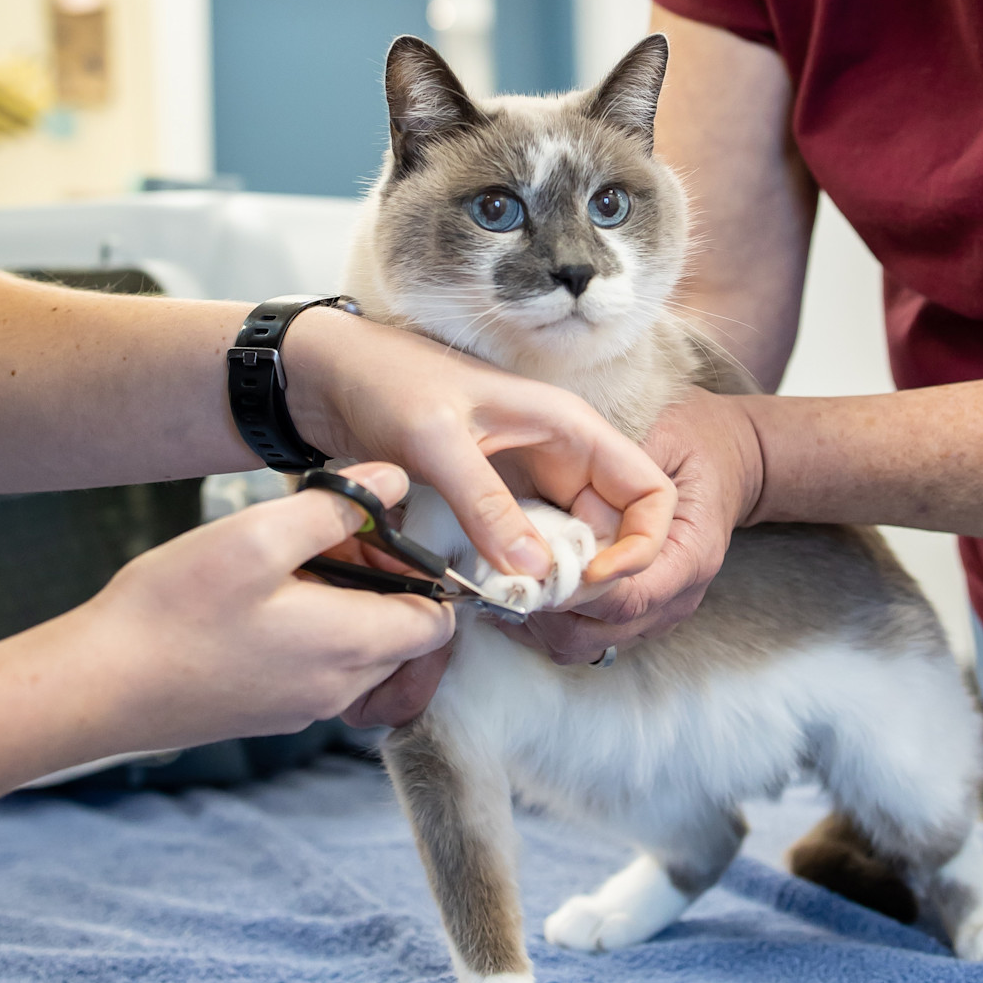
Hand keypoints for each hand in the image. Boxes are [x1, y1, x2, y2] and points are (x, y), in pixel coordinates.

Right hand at [69, 462, 454, 750]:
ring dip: (349, 606)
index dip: (424, 571)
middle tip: (331, 539)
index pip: (440, 622)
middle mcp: (339, 690)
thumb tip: (394, 480)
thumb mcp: (256, 535)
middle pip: (405, 638)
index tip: (380, 534)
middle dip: (385, 585)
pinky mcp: (270, 712)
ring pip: (364, 654)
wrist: (97, 687)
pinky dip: (317, 633)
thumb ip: (336, 506)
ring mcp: (304, 708)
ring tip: (294, 564)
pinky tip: (266, 599)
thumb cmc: (171, 611)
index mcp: (350, 647)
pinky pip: (324, 671)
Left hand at [287, 308, 676, 588]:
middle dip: (597, 577)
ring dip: (560, 583)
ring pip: (577, 546)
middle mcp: (564, 454)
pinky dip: (526, 577)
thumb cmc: (388, 382)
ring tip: (520, 606)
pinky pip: (534, 549)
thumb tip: (538, 573)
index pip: (651, 491)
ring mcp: (533, 480)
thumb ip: (486, 505)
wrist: (331, 375)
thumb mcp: (436, 442)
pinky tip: (498, 595)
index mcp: (571, 427)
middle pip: (617, 530)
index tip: (597, 579)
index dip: (642, 543)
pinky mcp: (500, 502)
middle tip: (546, 606)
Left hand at [515, 389, 764, 664]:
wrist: (732, 460)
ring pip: (585, 643)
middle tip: (506, 571)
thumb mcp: (668, 436)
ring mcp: (655, 612)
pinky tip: (514, 590)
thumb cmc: (697, 442)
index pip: (633, 595)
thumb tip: (574, 491)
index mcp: (691, 554)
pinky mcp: (633, 616)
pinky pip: (581, 638)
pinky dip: (543, 622)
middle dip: (549, 607)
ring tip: (504, 580)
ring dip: (540, 619)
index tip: (541, 564)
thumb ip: (627, 463)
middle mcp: (677, 596)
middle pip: (604, 629)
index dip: (583, 589)